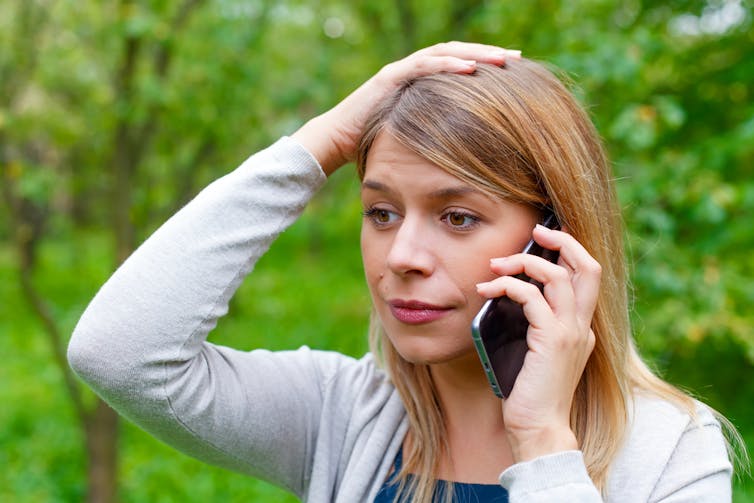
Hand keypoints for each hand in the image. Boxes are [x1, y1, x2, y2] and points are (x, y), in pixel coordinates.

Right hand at [291, 42, 521, 174]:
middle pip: (459, 54)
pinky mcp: (390, 78)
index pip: (461, 68)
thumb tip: (470, 154)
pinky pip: (423, 65)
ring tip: (502, 59)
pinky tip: (471, 68)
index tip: (517, 73)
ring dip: (475, 54)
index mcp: (422, 85)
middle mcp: (414, 72)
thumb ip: (438, 137)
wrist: (335, 145)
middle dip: (489, 55)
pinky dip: (448, 65)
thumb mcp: (417, 141)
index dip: (488, 68)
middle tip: (518, 58)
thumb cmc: (375, 148)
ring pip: (445, 53)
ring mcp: (401, 72)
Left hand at [476, 225, 600, 461]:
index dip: (571, 250)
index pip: (587, 276)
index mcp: (581, 327)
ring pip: (559, 276)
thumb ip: (532, 323)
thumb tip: (507, 291)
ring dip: (525, 261)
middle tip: (534, 231)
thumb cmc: (529, 392)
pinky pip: (531, 297)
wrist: (538, 429)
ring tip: (495, 264)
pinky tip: (487, 290)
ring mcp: (570, 332)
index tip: (545, 236)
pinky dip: (507, 286)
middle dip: (563, 240)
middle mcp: (582, 326)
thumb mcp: (534, 350)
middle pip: (589, 266)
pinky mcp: (551, 340)